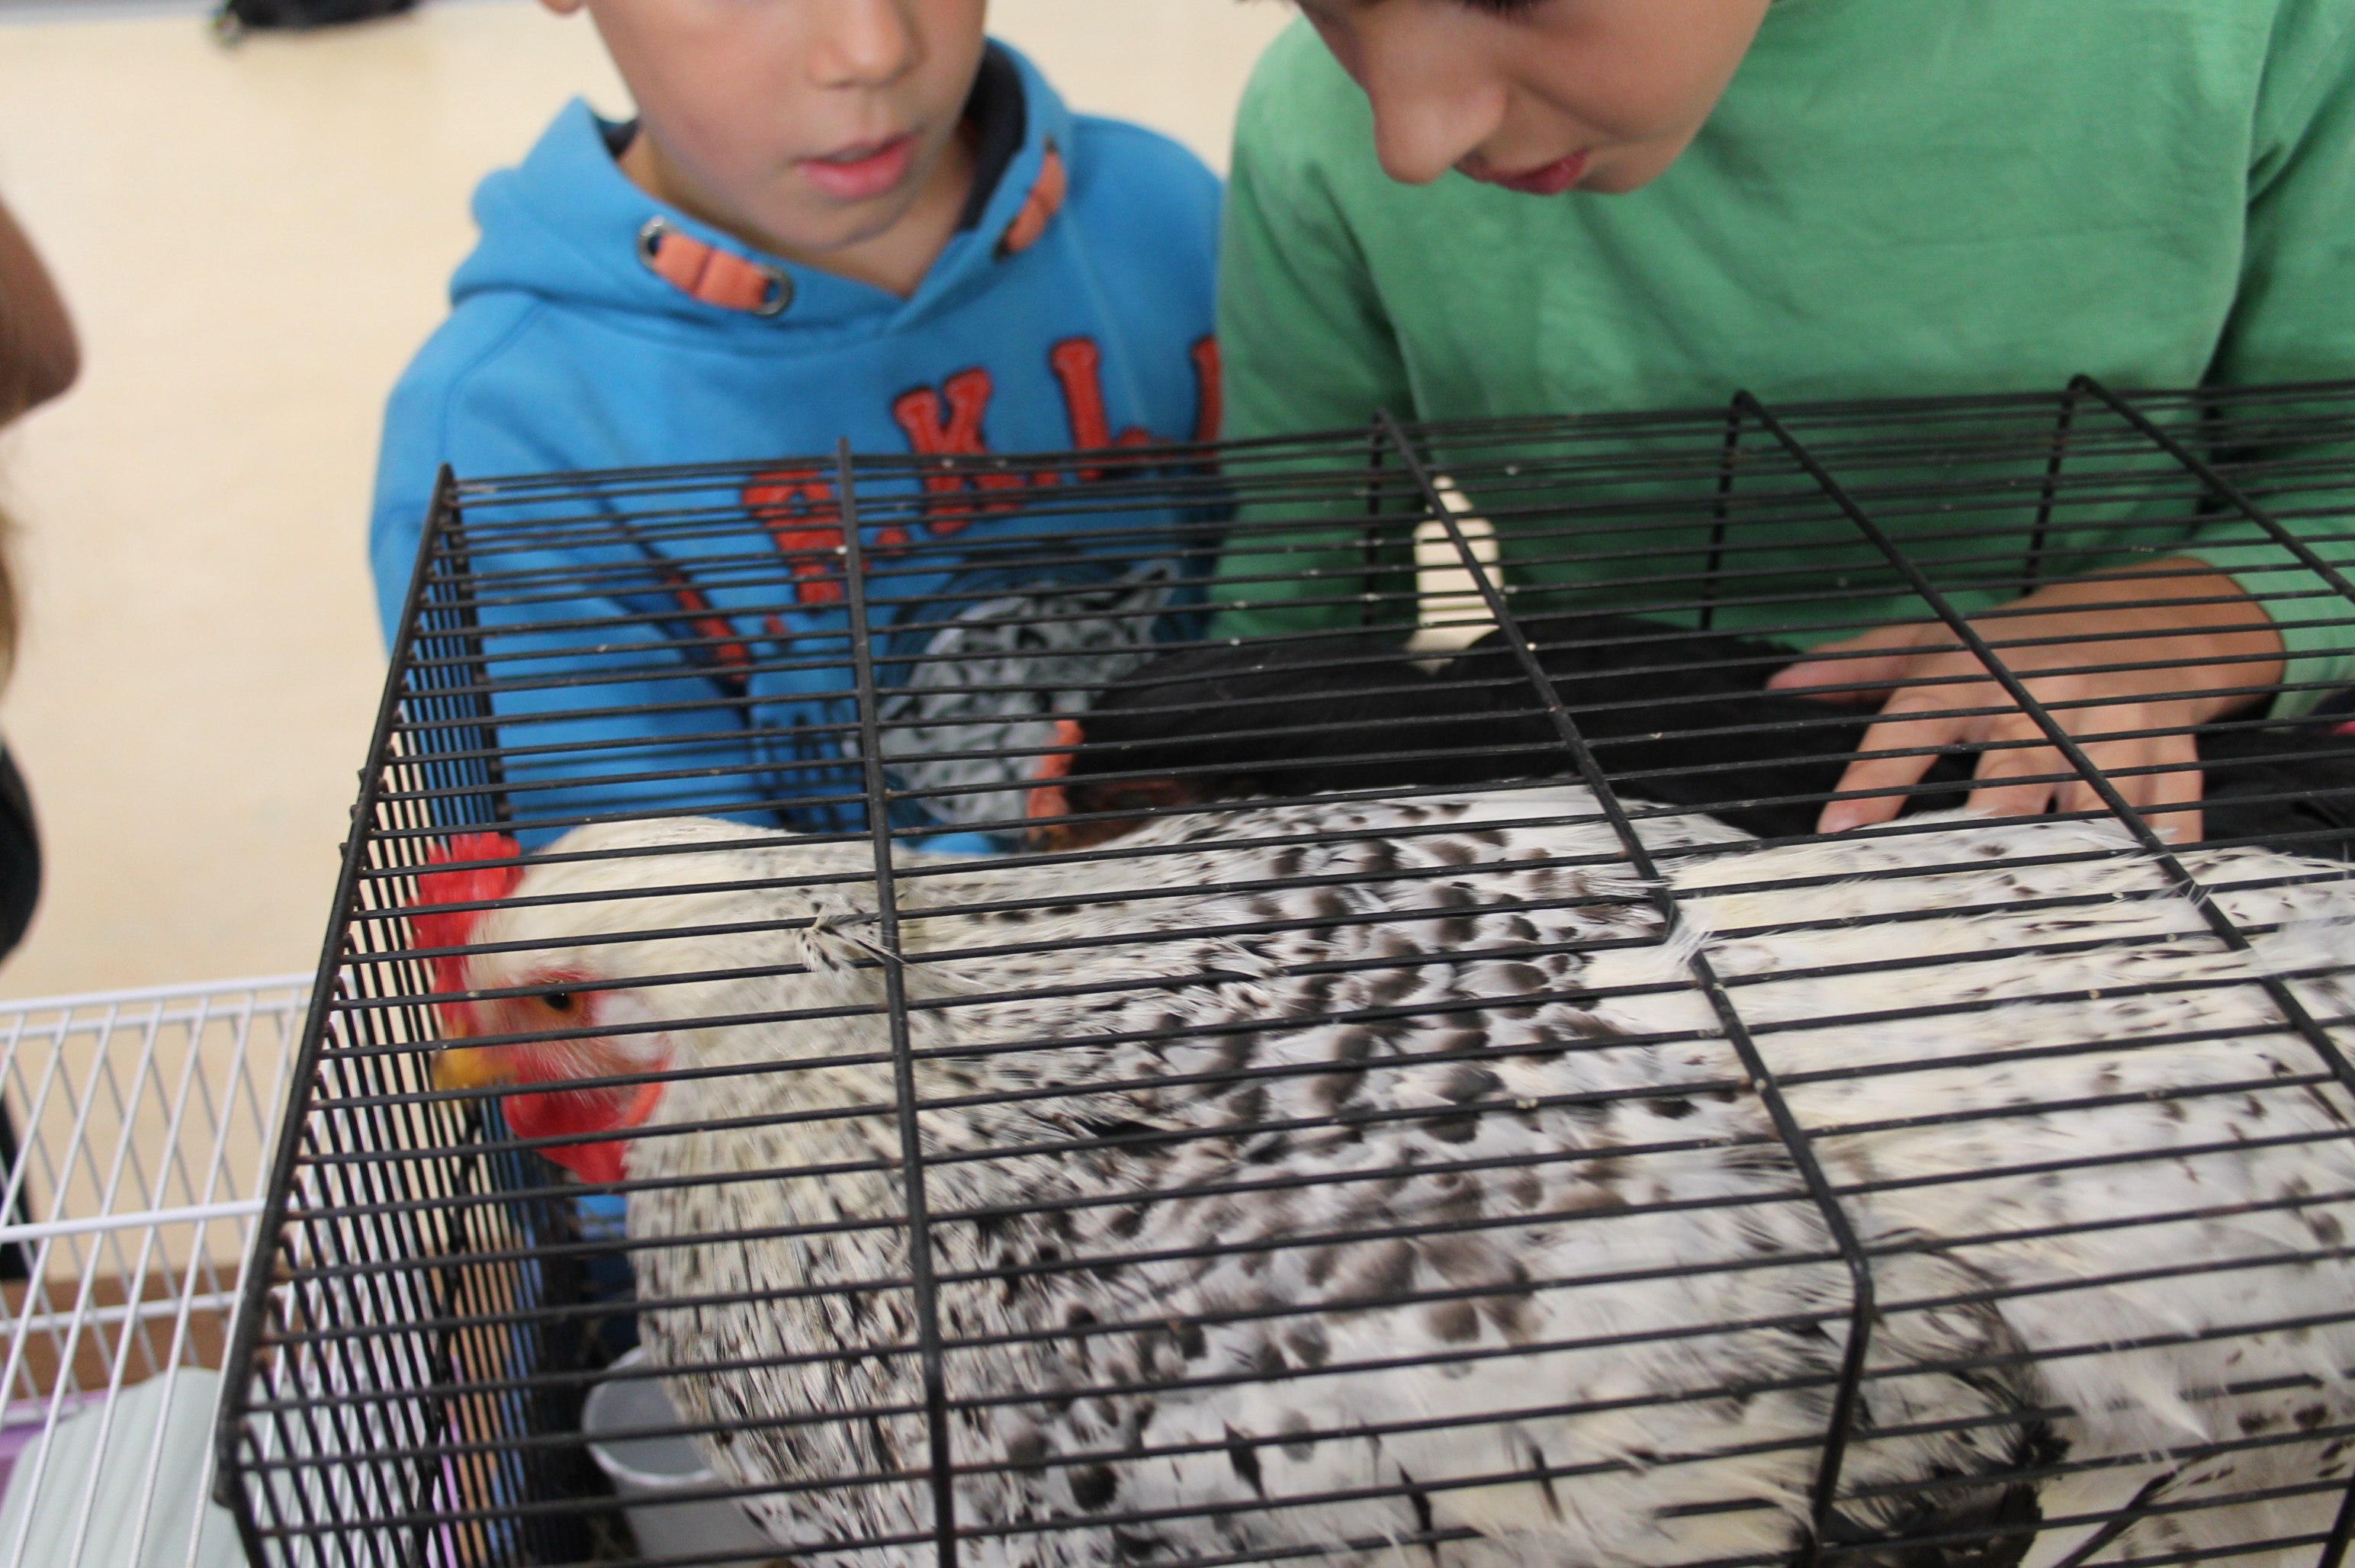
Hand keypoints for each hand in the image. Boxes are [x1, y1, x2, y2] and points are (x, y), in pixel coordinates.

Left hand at [1764, 559, 2284, 841]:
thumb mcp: (1936, 641)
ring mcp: (2116, 726)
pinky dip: (2165, 851)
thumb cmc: (2018, 643)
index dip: (1873, 780)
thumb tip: (1780, 686)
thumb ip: (1858, 666)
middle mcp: (2046, 700)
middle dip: (1986, 830)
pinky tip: (2148, 893)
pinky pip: (2172, 807)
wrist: (2146, 613)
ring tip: (2043, 910)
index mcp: (1976, 675)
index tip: (1838, 829)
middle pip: (2014, 777)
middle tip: (1951, 889)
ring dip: (2075, 853)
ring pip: (2097, 800)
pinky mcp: (2173, 750)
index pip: (1912, 726)